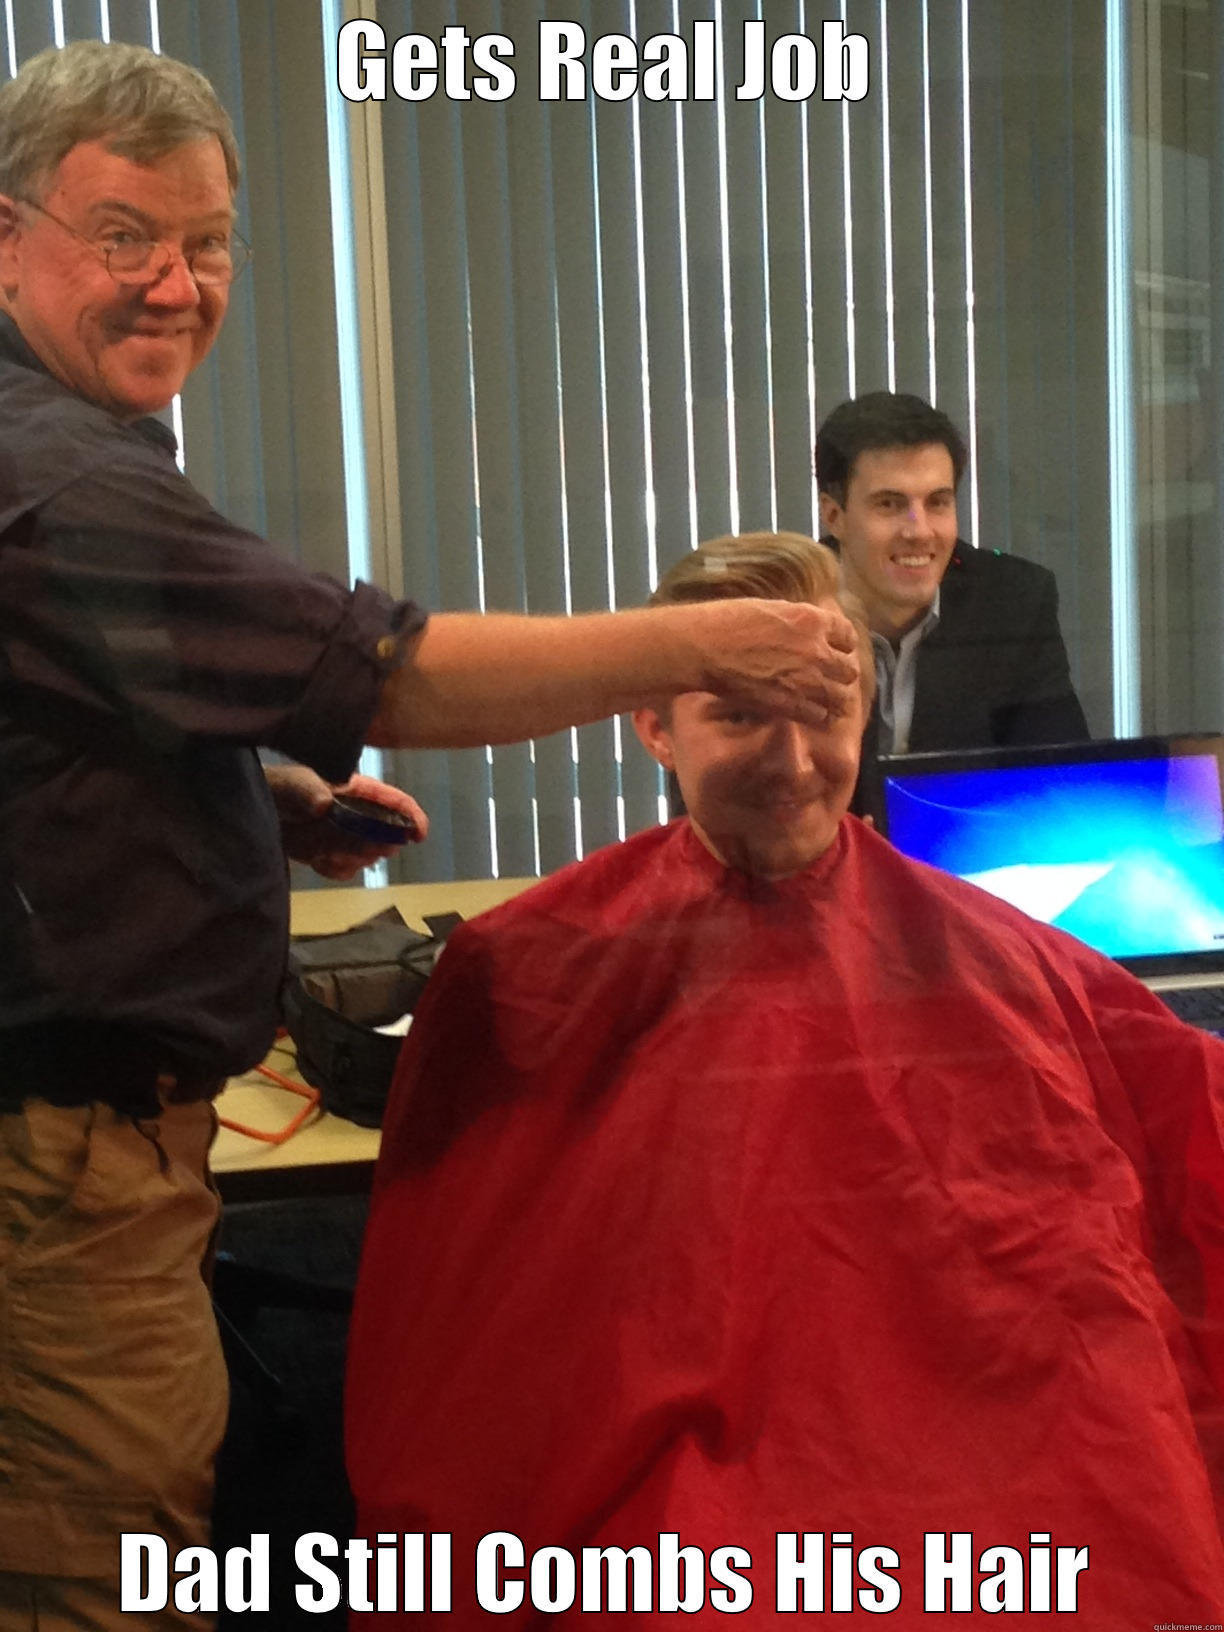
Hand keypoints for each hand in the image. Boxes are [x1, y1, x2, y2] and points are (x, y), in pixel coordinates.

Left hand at [265, 765, 428, 880]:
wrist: (250, 810)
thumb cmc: (276, 787)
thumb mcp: (291, 784)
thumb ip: (307, 791)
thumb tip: (324, 804)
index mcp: (357, 790)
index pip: (395, 801)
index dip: (412, 817)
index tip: (417, 836)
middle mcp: (356, 814)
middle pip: (385, 834)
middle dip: (375, 845)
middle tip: (355, 849)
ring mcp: (344, 836)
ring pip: (365, 856)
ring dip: (350, 858)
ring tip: (324, 851)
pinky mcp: (330, 854)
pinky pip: (344, 870)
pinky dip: (333, 869)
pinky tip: (316, 860)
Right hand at [685, 598, 861, 726]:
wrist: (705, 647)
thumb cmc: (729, 621)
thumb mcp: (772, 608)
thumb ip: (797, 620)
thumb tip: (807, 628)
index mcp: (813, 621)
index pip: (848, 636)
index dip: (844, 645)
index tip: (838, 650)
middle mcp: (817, 651)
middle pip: (849, 670)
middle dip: (842, 674)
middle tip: (833, 679)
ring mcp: (806, 680)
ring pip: (840, 697)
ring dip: (835, 699)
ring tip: (830, 703)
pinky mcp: (790, 705)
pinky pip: (819, 716)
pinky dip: (818, 716)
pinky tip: (812, 714)